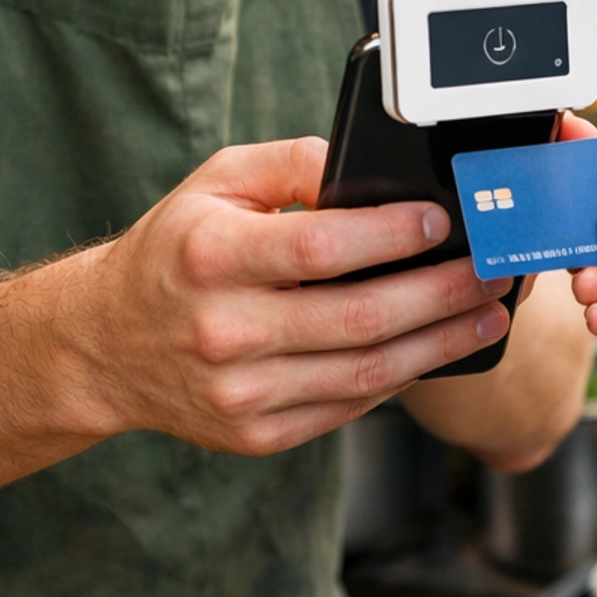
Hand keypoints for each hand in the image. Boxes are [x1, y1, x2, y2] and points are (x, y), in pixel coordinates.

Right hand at [70, 136, 512, 458]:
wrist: (105, 346)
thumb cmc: (174, 251)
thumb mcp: (216, 182)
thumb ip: (293, 162)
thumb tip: (370, 168)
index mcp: (211, 257)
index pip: (320, 247)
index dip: (391, 236)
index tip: (443, 223)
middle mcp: (223, 331)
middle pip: (359, 319)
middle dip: (441, 294)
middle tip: (491, 272)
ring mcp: (240, 394)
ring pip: (365, 374)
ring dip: (438, 345)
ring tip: (485, 316)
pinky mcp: (257, 435)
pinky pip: (347, 409)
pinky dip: (398, 380)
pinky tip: (433, 350)